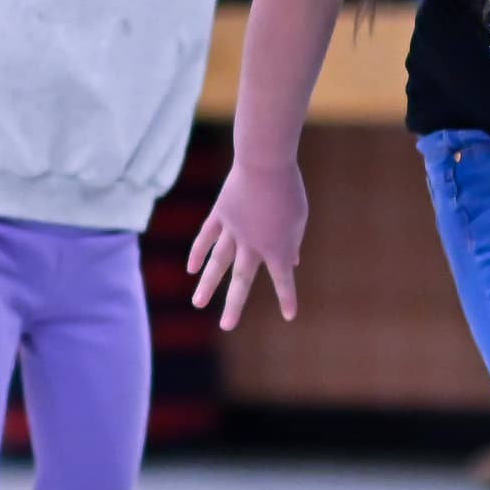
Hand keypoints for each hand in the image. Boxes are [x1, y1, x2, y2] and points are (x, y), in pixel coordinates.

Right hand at [187, 161, 309, 329]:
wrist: (265, 164)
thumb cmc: (288, 191)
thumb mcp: (299, 219)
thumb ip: (293, 243)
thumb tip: (291, 261)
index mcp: (277, 248)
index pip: (283, 279)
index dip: (287, 298)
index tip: (290, 316)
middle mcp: (252, 245)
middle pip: (241, 280)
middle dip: (234, 304)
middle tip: (227, 326)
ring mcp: (232, 230)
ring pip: (217, 263)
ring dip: (207, 285)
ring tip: (197, 303)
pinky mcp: (220, 215)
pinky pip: (206, 237)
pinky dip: (198, 252)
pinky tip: (191, 268)